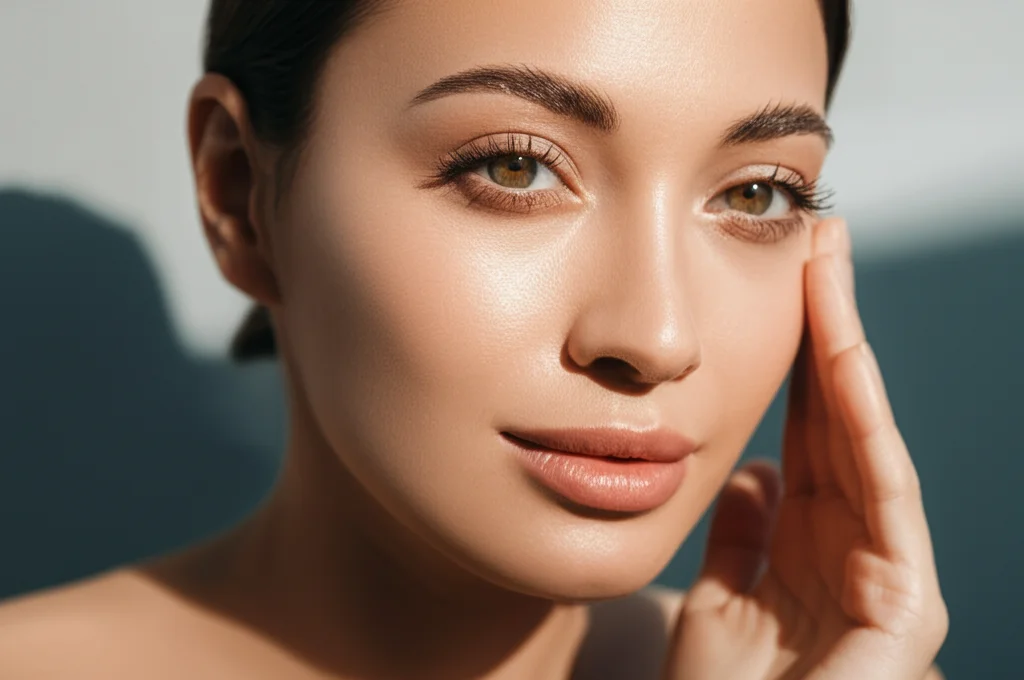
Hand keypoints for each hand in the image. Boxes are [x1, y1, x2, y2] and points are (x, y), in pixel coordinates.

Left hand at [662, 218, 947, 678]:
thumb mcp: (721, 606)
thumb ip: (741, 538)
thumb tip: (753, 472)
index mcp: (806, 543)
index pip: (807, 431)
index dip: (796, 357)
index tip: (782, 282)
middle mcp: (849, 546)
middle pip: (839, 418)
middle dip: (829, 329)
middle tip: (819, 241)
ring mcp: (882, 573)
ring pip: (865, 439)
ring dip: (846, 353)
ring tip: (830, 271)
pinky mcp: (903, 608)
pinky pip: (885, 499)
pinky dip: (866, 431)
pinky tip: (844, 360)